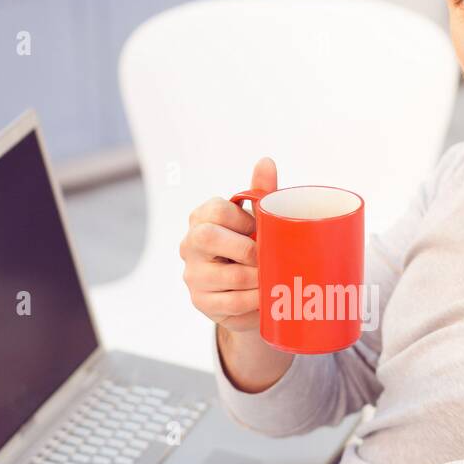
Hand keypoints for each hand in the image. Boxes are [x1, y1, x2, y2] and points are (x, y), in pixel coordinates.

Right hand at [180, 155, 277, 334]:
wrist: (249, 296)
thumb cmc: (252, 250)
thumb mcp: (258, 221)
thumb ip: (260, 193)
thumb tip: (266, 161)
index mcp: (201, 218)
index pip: (216, 209)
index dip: (244, 220)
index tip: (258, 230)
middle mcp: (190, 244)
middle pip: (207, 236)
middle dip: (245, 248)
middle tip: (266, 257)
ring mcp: (193, 274)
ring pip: (228, 275)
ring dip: (258, 278)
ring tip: (273, 279)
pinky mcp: (201, 302)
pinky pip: (232, 302)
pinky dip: (255, 300)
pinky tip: (266, 297)